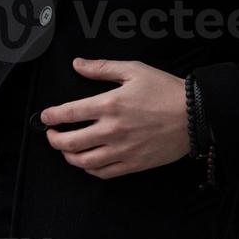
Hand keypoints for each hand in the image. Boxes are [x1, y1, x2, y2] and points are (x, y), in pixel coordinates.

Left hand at [39, 57, 189, 179]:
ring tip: (66, 149)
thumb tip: (78, 65)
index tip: (45, 117)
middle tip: (51, 134)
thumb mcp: (134, 70)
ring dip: (68, 156)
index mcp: (109, 104)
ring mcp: (121, 150)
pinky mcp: (132, 164)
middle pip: (70, 142)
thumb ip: (102, 68)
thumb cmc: (165, 90)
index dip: (51, 116)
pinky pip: (103, 173)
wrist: (194, 115)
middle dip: (54, 139)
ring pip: (83, 161)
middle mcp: (112, 130)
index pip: (69, 113)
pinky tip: (87, 162)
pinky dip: (89, 170)